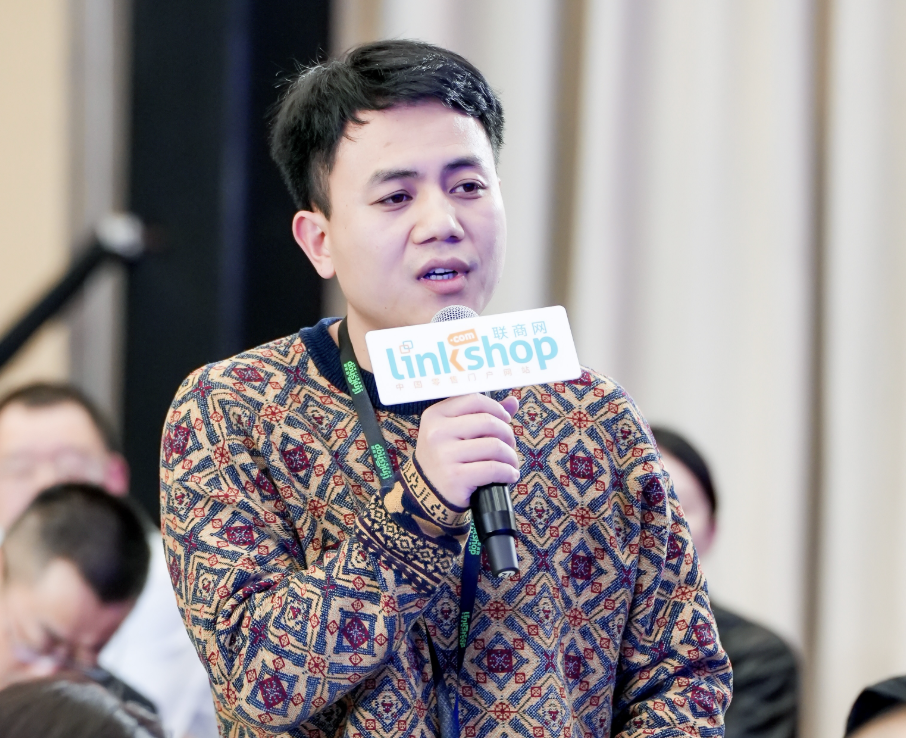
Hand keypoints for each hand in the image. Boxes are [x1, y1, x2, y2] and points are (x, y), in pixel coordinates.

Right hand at [415, 393, 519, 509]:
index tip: (505, 419)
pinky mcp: (455, 478)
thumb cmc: (446, 458)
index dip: (496, 408)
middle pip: (488, 422)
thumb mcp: (454, 432)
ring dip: (510, 456)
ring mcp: (444, 456)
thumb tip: (512, 402)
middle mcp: (437, 433)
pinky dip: (508, 472)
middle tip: (509, 445)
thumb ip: (482, 414)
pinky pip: (493, 469)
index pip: (474, 400)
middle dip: (507, 433)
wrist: (427, 493)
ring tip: (511, 462)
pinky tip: (509, 475)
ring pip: (494, 446)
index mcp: (435, 416)